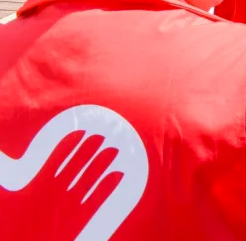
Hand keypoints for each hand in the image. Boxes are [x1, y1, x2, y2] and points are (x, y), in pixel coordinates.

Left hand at [0, 130, 122, 238]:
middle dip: (88, 151)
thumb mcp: (2, 198)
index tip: (81, 131)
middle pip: (77, 166)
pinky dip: (107, 187)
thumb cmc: (6, 228)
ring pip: (89, 179)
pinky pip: (96, 200)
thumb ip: (1, 175)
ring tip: (113, 150)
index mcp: (38, 185)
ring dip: (101, 165)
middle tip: (101, 136)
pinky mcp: (79, 219)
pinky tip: (117, 174)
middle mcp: (57, 192)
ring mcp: (69, 205)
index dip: (69, 146)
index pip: (58, 159)